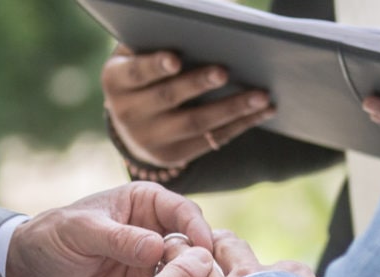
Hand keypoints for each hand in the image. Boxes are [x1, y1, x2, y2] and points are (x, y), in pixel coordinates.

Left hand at [5, 182, 212, 276]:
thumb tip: (158, 246)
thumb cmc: (51, 240)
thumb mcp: (81, 232)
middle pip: (193, 243)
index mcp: (143, 204)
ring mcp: (151, 263)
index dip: (196, 228)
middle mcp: (154, 231)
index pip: (182, 211)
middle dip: (203, 260)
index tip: (203, 250)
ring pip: (187, 272)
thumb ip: (119, 238)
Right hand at [102, 45, 276, 168]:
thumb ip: (163, 34)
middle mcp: (128, 114)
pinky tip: (263, 110)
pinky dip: (240, 124)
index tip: (175, 59)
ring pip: (195, 123)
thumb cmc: (147, 69)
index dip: (155, 66)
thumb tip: (212, 16)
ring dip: (231, 108)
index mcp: (116, 81)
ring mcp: (151, 139)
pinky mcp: (173, 155)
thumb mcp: (142, 50)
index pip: (136, 73)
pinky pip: (211, 140)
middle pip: (167, 98)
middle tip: (225, 72)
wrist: (133, 120)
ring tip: (260, 95)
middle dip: (198, 84)